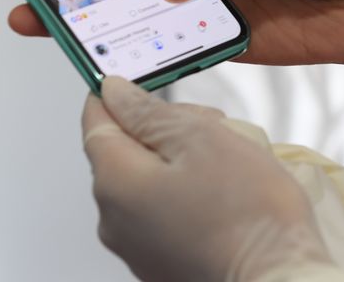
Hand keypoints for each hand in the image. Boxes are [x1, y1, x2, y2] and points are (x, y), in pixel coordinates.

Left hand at [83, 77, 331, 281]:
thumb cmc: (247, 212)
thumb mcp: (200, 138)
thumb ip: (148, 112)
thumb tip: (114, 93)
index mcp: (114, 183)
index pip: (96, 121)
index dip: (117, 95)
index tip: (143, 81)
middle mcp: (114, 221)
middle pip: (125, 151)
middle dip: (163, 128)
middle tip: (211, 124)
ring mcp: (137, 248)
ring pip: (148, 181)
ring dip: (180, 160)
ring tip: (229, 161)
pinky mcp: (162, 264)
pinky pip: (163, 212)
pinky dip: (186, 193)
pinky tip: (225, 194)